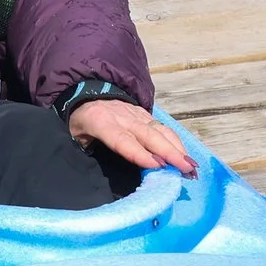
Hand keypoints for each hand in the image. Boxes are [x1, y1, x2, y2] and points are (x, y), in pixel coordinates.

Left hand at [68, 99, 195, 176]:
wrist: (86, 90)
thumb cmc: (79, 121)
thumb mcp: (73, 135)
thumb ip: (85, 149)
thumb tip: (93, 175)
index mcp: (100, 121)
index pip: (122, 140)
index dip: (139, 153)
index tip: (158, 165)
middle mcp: (122, 116)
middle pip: (148, 135)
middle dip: (170, 153)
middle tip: (187, 169)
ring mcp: (135, 113)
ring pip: (160, 130)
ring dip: (178, 148)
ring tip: (192, 167)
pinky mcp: (144, 114)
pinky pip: (163, 128)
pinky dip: (177, 142)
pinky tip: (186, 156)